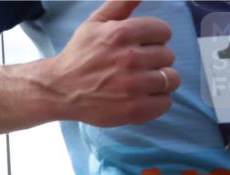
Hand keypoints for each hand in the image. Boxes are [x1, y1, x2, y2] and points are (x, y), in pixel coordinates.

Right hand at [46, 0, 178, 125]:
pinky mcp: (133, 109)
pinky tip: (142, 97)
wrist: (59, 90)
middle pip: (168, 56)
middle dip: (155, 60)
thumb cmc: (78, 56)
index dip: (153, 39)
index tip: (141, 47)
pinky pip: (164, 102)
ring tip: (143, 82)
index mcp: (122, 33)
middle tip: (137, 67)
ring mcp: (132, 86)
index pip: (164, 31)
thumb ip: (120, 3)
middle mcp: (129, 58)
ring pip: (171, 79)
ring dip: (160, 80)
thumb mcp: (95, 23)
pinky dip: (157, 101)